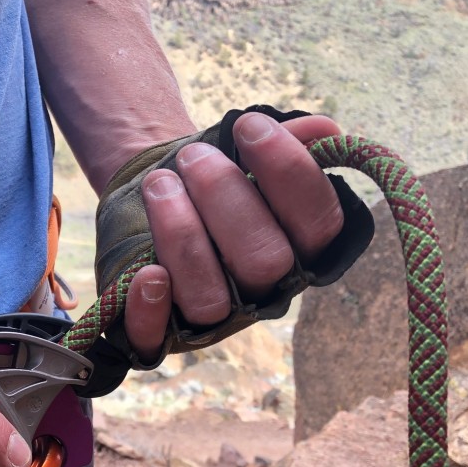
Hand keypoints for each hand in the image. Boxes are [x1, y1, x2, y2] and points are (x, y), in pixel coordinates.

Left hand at [123, 113, 343, 361]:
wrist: (155, 196)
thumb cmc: (210, 179)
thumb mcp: (243, 154)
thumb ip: (285, 142)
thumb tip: (321, 130)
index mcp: (299, 249)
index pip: (320, 223)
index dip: (290, 172)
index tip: (249, 125)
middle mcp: (263, 291)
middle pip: (265, 261)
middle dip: (225, 197)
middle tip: (192, 156)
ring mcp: (213, 318)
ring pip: (209, 299)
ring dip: (182, 235)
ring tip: (159, 184)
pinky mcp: (160, 333)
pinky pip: (155, 342)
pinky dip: (149, 310)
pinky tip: (146, 274)